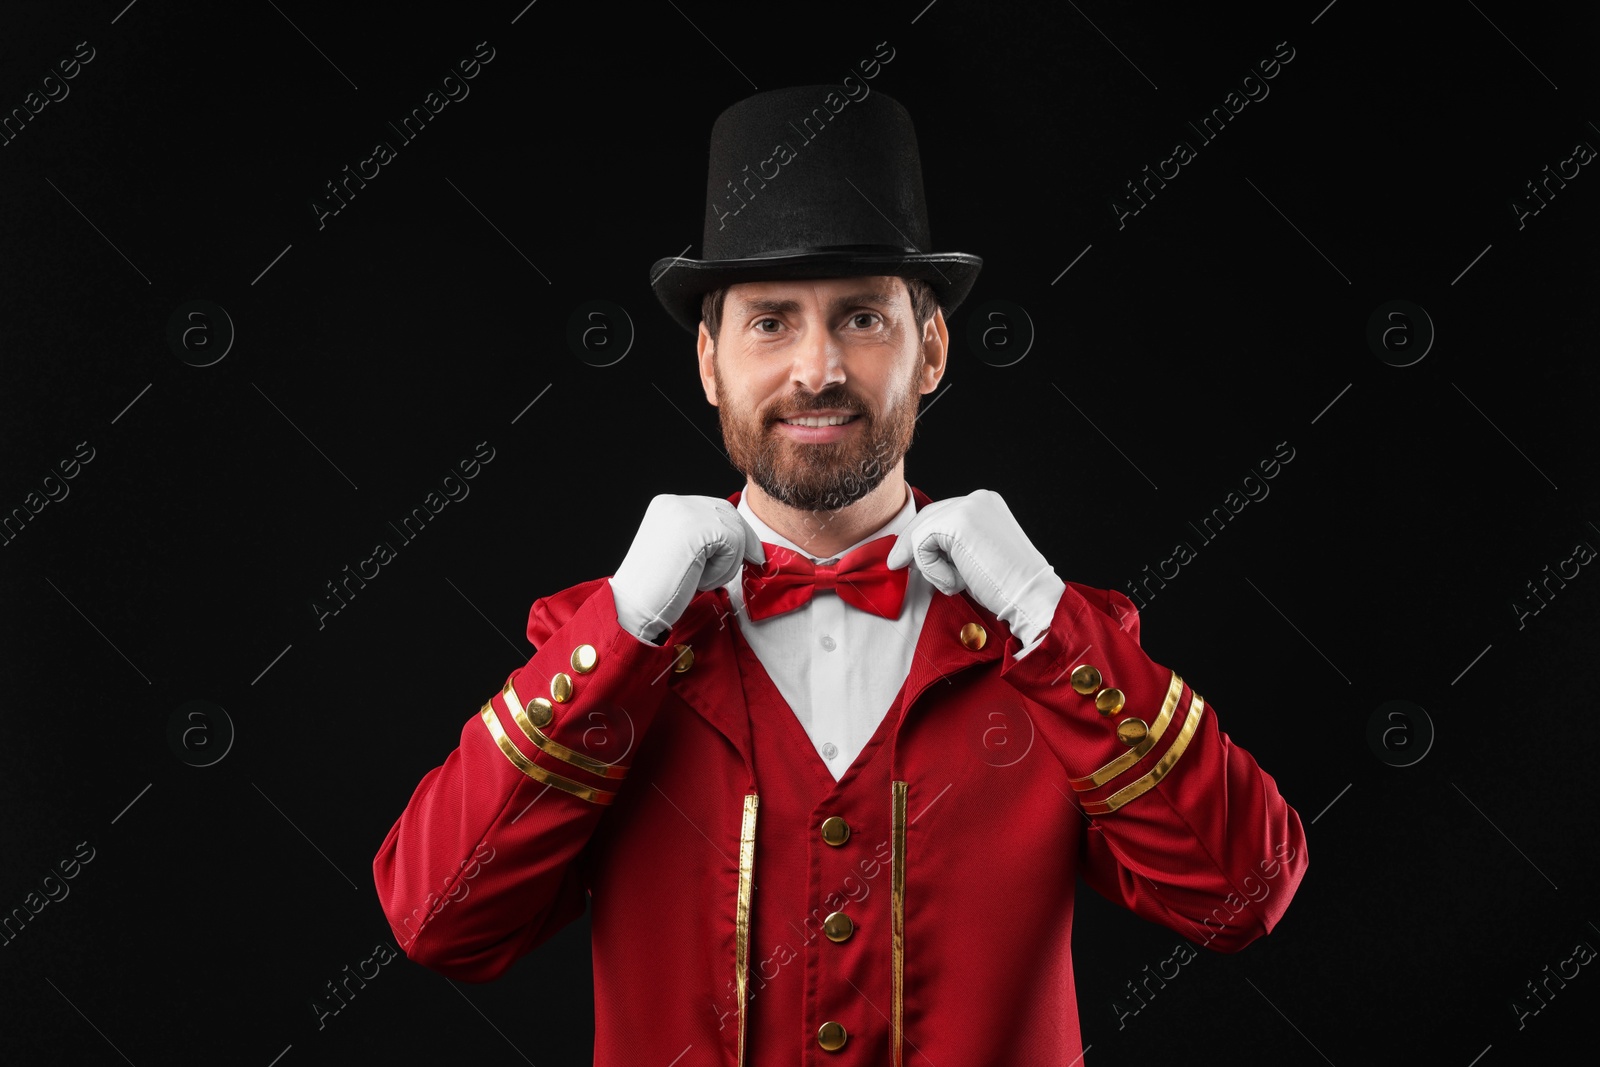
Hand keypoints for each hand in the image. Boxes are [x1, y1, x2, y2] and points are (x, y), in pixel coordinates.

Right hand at [610, 495, 765, 643]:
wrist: (634, 607)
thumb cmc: (657, 590)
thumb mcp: (681, 552)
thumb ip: (703, 538)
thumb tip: (740, 538)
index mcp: (667, 506)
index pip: (715, 508)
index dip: (736, 532)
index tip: (752, 552)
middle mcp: (675, 503)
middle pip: (729, 514)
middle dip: (743, 543)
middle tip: (754, 562)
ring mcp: (685, 512)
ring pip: (734, 531)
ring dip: (727, 563)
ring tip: (699, 579)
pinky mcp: (697, 529)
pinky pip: (733, 545)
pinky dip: (722, 569)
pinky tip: (699, 580)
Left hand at [887, 489, 1065, 649]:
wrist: (1030, 598)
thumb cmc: (1005, 587)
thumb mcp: (974, 557)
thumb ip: (951, 546)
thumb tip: (911, 551)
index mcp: (985, 505)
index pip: (940, 514)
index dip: (919, 538)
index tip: (904, 558)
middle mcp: (977, 499)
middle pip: (927, 517)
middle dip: (911, 545)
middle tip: (898, 564)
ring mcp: (969, 507)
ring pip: (922, 531)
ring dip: (930, 565)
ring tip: (956, 583)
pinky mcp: (959, 523)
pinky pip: (922, 543)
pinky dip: (931, 568)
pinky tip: (955, 582)